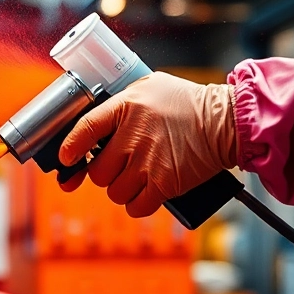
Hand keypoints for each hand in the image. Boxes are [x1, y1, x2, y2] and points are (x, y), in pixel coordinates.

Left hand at [58, 72, 237, 217]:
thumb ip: (121, 102)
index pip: (84, 129)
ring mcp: (149, 162)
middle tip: (120, 165)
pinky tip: (146, 193)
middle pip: (97, 172)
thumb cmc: (188, 103)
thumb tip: (94, 124)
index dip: (70, 148)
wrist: (227, 121)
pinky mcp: (165, 183)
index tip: (66, 159)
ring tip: (139, 176)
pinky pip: (136, 207)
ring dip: (123, 189)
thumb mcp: (151, 87)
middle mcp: (134, 136)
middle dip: (105, 173)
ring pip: (114, 192)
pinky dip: (138, 204)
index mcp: (125, 107)